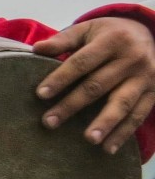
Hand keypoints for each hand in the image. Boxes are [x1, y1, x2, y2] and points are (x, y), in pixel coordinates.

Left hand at [33, 17, 154, 153]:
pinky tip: (108, 149)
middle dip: (72, 105)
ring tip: (88, 139)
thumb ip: (63, 40)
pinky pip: (139, 115)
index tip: (41, 94)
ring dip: (105, 123)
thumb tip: (35, 49)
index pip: (82, 62)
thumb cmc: (108, 34)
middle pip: (98, 85)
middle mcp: (132, 59)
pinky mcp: (154, 93)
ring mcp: (146, 77)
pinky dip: (124, 133)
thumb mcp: (88, 29)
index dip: (61, 78)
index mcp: (113, 40)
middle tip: (49, 122)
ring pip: (122, 103)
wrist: (147, 32)